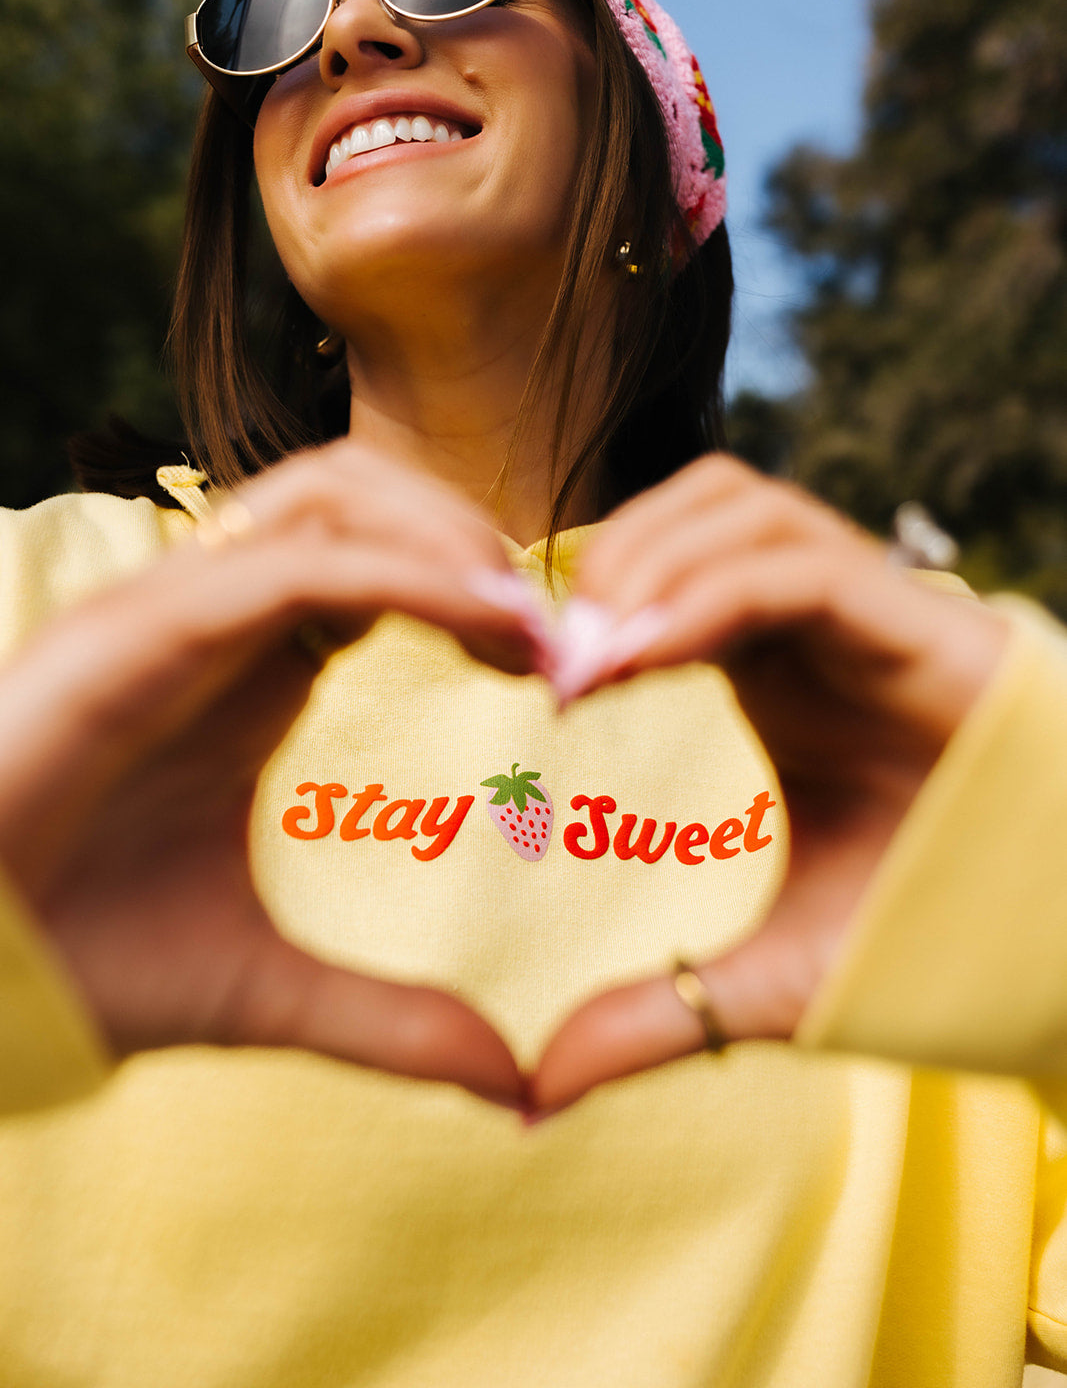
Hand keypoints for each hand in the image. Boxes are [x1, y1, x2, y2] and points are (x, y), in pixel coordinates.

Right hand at [0, 440, 545, 1107]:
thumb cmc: (70, 962)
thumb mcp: (263, 991)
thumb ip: (389, 1021)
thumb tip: (513, 1082)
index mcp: (244, 669)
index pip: (375, 563)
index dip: (475, 590)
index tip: (556, 662)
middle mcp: (210, 618)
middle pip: (360, 493)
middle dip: (469, 534)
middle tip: (557, 626)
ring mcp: (169, 612)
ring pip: (331, 496)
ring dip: (446, 535)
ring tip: (525, 617)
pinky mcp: (134, 632)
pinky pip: (293, 564)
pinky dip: (402, 574)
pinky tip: (479, 623)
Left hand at [531, 455, 1009, 1111]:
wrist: (1066, 929)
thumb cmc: (937, 926)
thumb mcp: (774, 973)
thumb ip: (659, 1013)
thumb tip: (536, 1091)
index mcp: (774, 666)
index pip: (663, 570)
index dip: (587, 604)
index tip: (529, 682)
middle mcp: (813, 620)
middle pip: (690, 504)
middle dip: (607, 559)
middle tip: (547, 659)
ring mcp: (866, 610)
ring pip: (739, 504)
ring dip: (647, 560)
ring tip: (592, 660)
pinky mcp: (915, 624)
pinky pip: (795, 567)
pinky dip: (707, 594)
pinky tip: (644, 661)